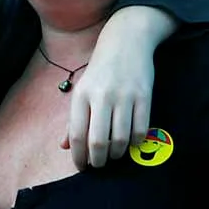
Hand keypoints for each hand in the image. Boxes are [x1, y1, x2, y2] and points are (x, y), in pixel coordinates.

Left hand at [61, 6, 172, 169]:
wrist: (126, 41)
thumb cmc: (100, 70)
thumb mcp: (82, 90)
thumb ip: (73, 119)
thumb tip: (64, 146)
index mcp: (81, 95)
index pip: (77, 134)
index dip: (78, 156)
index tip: (81, 167)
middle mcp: (101, 96)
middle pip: (98, 141)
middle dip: (98, 160)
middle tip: (99, 165)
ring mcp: (123, 96)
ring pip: (121, 138)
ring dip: (117, 154)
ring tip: (114, 155)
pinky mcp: (143, 96)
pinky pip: (140, 129)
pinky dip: (135, 143)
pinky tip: (130, 144)